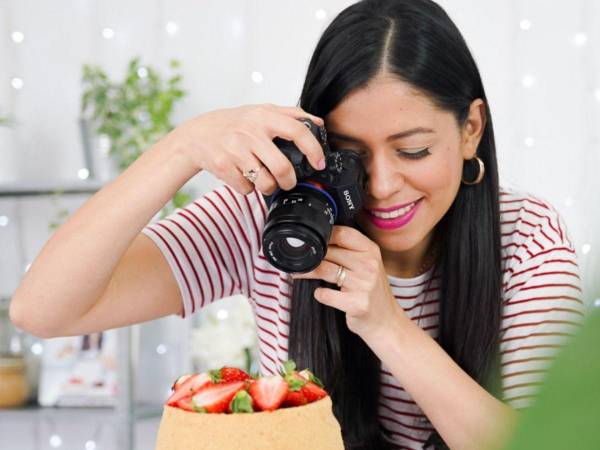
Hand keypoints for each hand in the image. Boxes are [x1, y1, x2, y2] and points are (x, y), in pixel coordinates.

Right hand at [165, 103, 325, 194]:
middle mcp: (250, 133)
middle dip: (289, 181)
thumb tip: (319, 123)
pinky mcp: (224, 168)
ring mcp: (236, 151)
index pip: (298, 131)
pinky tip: (244, 177)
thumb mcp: (261, 111)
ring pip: (265, 183)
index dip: (313, 150)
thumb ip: (291, 115)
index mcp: (264, 117)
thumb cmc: (233, 124)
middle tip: (288, 181)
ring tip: (265, 180)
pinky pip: (247, 189)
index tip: (319, 163)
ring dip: (269, 187)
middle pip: (282, 168)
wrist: (196, 135)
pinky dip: (249, 188)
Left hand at [291, 225, 402, 343]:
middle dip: (311, 256)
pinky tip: (321, 293)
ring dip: (307, 272)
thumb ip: (348, 251)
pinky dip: (319, 293)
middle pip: (329, 252)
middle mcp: (369, 265)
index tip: (310, 240)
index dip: (323, 235)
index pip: (343, 233)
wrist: (386, 320)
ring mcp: (364, 284)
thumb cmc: (371, 290)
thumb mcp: (367, 264)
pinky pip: (326, 294)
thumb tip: (317, 241)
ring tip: (298, 273)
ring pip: (324, 270)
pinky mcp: (356, 303)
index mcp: (371, 250)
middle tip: (298, 259)